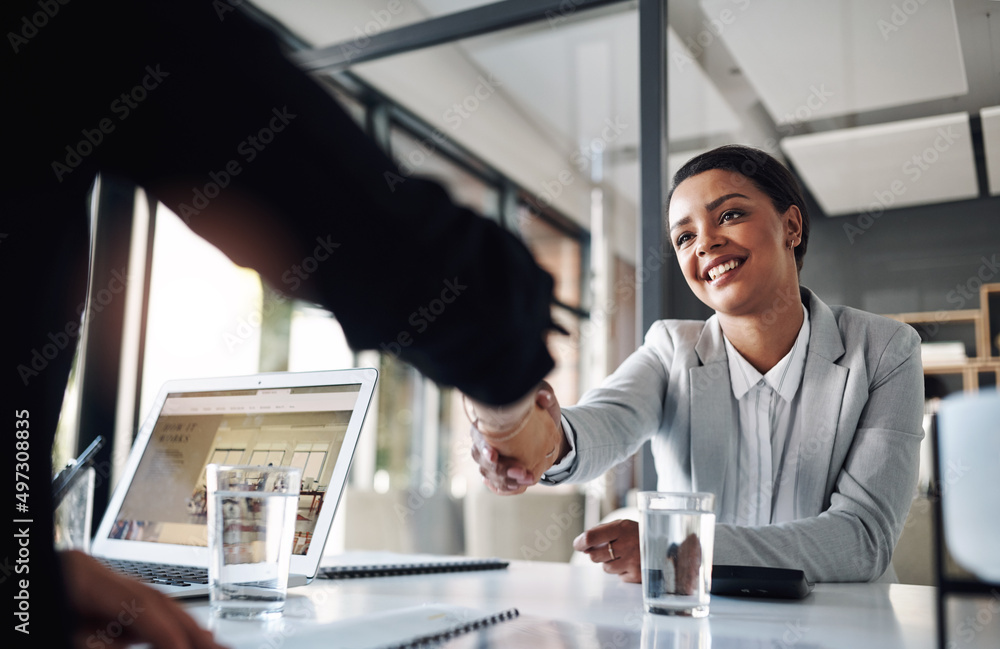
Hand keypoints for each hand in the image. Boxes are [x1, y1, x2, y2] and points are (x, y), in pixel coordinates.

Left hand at [61, 550, 227, 648]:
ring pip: (153, 605)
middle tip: (222, 647)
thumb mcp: (65, 635)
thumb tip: (168, 645)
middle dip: (190, 628)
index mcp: (81, 572)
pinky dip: (161, 630)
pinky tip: (183, 641)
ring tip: (213, 644)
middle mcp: (93, 571)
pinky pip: (138, 614)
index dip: (170, 633)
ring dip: (183, 629)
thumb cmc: (14, 625)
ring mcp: (98, 585)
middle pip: (155, 599)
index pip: (142, 603)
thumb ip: (108, 645)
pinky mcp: (98, 603)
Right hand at [468, 382, 564, 494]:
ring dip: (508, 480)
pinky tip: (522, 485)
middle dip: (500, 470)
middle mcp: (484, 443)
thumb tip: (545, 397)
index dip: (483, 448)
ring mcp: (491, 461)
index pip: (478, 437)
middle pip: (483, 461)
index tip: (494, 454)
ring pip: (490, 475)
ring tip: (527, 478)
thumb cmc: (539, 411)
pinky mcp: (501, 473)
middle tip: (520, 471)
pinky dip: (509, 487)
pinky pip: (499, 485)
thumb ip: (543, 394)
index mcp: (487, 423)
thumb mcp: (544, 400)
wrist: (549, 432)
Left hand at [573, 519, 640, 582]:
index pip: (592, 537)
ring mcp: (633, 561)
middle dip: (597, 553)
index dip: (581, 542)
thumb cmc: (638, 535)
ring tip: (625, 555)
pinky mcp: (637, 576)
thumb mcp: (622, 526)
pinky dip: (622, 571)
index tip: (578, 545)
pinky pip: (618, 577)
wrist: (666, 547)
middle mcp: (627, 544)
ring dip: (611, 563)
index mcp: (622, 528)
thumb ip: (601, 532)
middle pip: (594, 556)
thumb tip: (581, 545)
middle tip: (608, 549)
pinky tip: (632, 563)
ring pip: (606, 568)